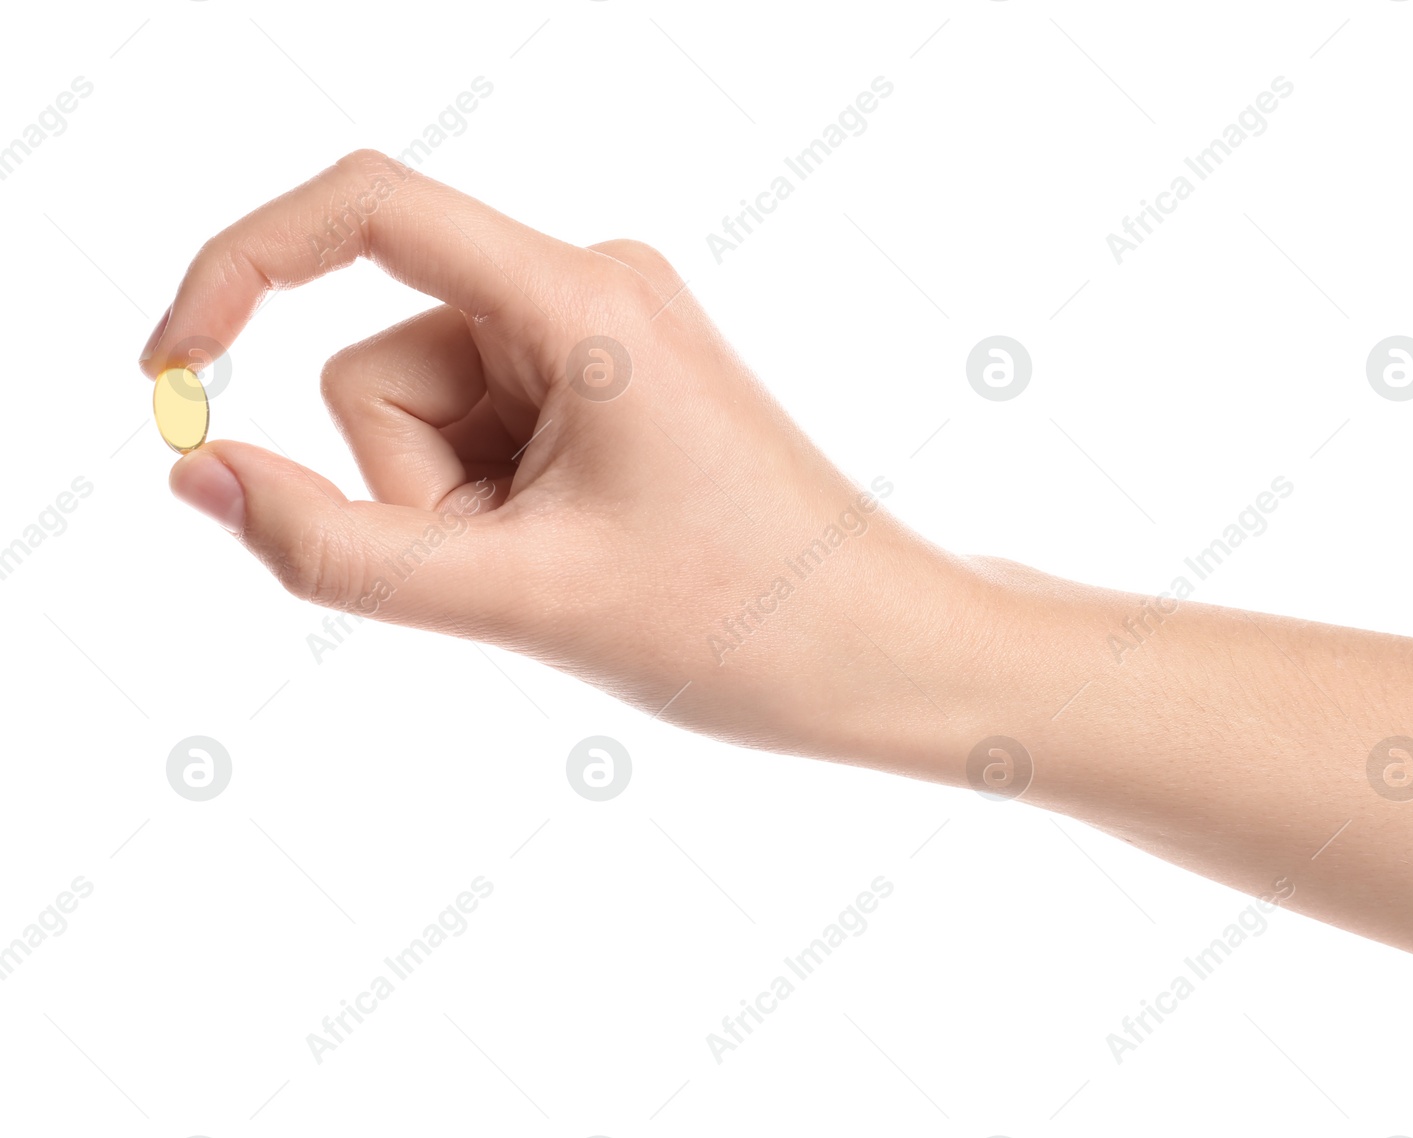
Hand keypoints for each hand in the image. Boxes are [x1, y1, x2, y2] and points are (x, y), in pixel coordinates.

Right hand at [141, 150, 968, 758]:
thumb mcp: (515, 595)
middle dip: (413, 490)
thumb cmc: (743, 624)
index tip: (168, 367)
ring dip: (455, 512)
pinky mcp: (602, 386)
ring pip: (422, 415)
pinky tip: (579, 555)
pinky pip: (475, 436)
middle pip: (381, 367)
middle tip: (525, 570)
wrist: (881, 653)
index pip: (365, 211)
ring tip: (563, 570)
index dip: (239, 267)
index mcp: (581, 299)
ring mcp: (596, 339)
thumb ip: (335, 548)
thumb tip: (196, 475)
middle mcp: (587, 289)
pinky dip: (490, 510)